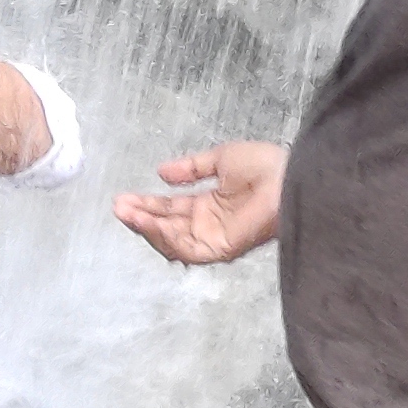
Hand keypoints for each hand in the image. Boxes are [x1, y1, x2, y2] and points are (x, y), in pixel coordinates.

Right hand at [115, 141, 283, 268]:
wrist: (288, 177)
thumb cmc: (265, 166)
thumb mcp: (220, 159)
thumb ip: (190, 168)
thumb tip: (162, 172)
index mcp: (210, 204)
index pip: (171, 208)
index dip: (147, 204)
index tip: (124, 198)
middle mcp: (209, 224)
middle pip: (166, 226)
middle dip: (141, 217)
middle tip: (118, 207)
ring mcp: (214, 238)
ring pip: (172, 241)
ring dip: (148, 228)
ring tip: (128, 213)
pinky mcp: (220, 248)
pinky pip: (186, 248)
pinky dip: (165, 237)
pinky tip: (149, 223)